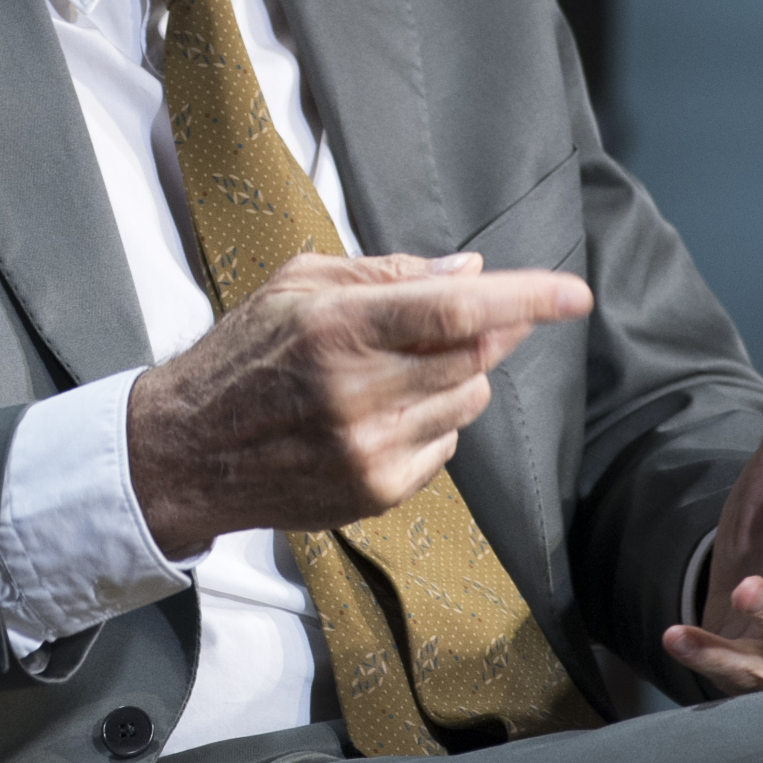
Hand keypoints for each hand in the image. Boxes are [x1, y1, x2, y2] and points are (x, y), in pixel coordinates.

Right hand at [125, 251, 593, 557]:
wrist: (189, 449)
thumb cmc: (243, 355)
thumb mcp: (297, 285)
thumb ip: (388, 275)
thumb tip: (471, 272)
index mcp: (336, 328)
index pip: (455, 312)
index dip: (524, 301)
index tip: (574, 295)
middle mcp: (357, 392)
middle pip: (474, 357)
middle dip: (492, 331)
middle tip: (477, 316)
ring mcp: (369, 449)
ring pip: (467, 402)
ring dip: (456, 376)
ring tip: (398, 370)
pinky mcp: (376, 490)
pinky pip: (446, 447)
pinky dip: (434, 421)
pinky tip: (384, 411)